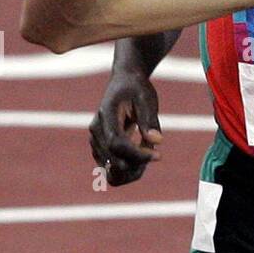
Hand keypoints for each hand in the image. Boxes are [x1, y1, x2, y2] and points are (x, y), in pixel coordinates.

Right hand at [89, 70, 162, 185]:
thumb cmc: (136, 88)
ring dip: (131, 171)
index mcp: (106, 115)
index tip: (158, 155)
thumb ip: (149, 120)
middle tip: (157, 156)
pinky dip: (127, 170)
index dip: (137, 154)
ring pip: (110, 168)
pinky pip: (110, 167)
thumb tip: (157, 141)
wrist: (123, 82)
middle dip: (136, 164)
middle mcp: (96, 131)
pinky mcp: (99, 148)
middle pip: (113, 159)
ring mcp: (95, 141)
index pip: (117, 143)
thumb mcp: (146, 98)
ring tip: (151, 157)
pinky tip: (143, 162)